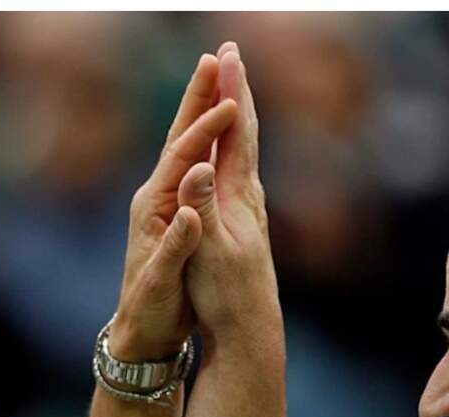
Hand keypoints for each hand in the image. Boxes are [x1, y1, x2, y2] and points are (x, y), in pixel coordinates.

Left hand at [111, 54, 237, 360]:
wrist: (140, 332)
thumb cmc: (151, 311)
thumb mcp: (162, 282)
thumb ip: (177, 246)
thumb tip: (192, 213)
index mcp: (152, 209)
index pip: (181, 158)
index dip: (206, 131)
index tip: (231, 105)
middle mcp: (155, 197)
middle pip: (178, 137)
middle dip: (197, 97)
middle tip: (216, 57)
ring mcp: (164, 202)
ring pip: (186, 144)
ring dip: (201, 109)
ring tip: (218, 75)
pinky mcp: (174, 211)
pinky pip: (193, 162)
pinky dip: (208, 138)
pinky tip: (220, 125)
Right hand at [176, 42, 278, 336]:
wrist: (248, 330)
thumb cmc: (223, 294)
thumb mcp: (207, 251)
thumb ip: (202, 207)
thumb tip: (200, 165)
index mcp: (236, 196)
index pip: (235, 133)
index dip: (229, 92)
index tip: (223, 56)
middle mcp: (247, 196)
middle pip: (244, 133)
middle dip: (236, 90)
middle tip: (230, 54)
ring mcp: (247, 209)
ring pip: (243, 150)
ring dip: (236, 115)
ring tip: (231, 90)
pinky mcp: (241, 225)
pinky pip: (237, 171)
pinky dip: (232, 147)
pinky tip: (230, 150)